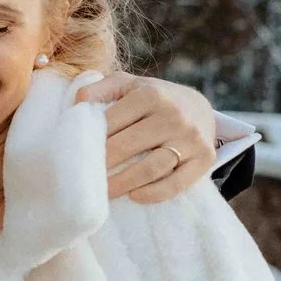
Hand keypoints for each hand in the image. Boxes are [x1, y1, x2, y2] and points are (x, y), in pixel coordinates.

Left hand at [80, 72, 217, 202]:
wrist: (199, 108)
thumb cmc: (154, 99)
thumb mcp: (129, 84)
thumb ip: (101, 88)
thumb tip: (77, 103)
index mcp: (151, 94)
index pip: (112, 122)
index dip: (90, 141)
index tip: (75, 156)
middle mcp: (173, 115)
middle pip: (127, 146)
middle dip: (102, 165)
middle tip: (84, 178)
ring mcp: (191, 138)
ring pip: (151, 168)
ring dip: (123, 184)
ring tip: (104, 192)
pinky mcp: (204, 159)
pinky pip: (176, 184)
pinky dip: (153, 194)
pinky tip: (134, 196)